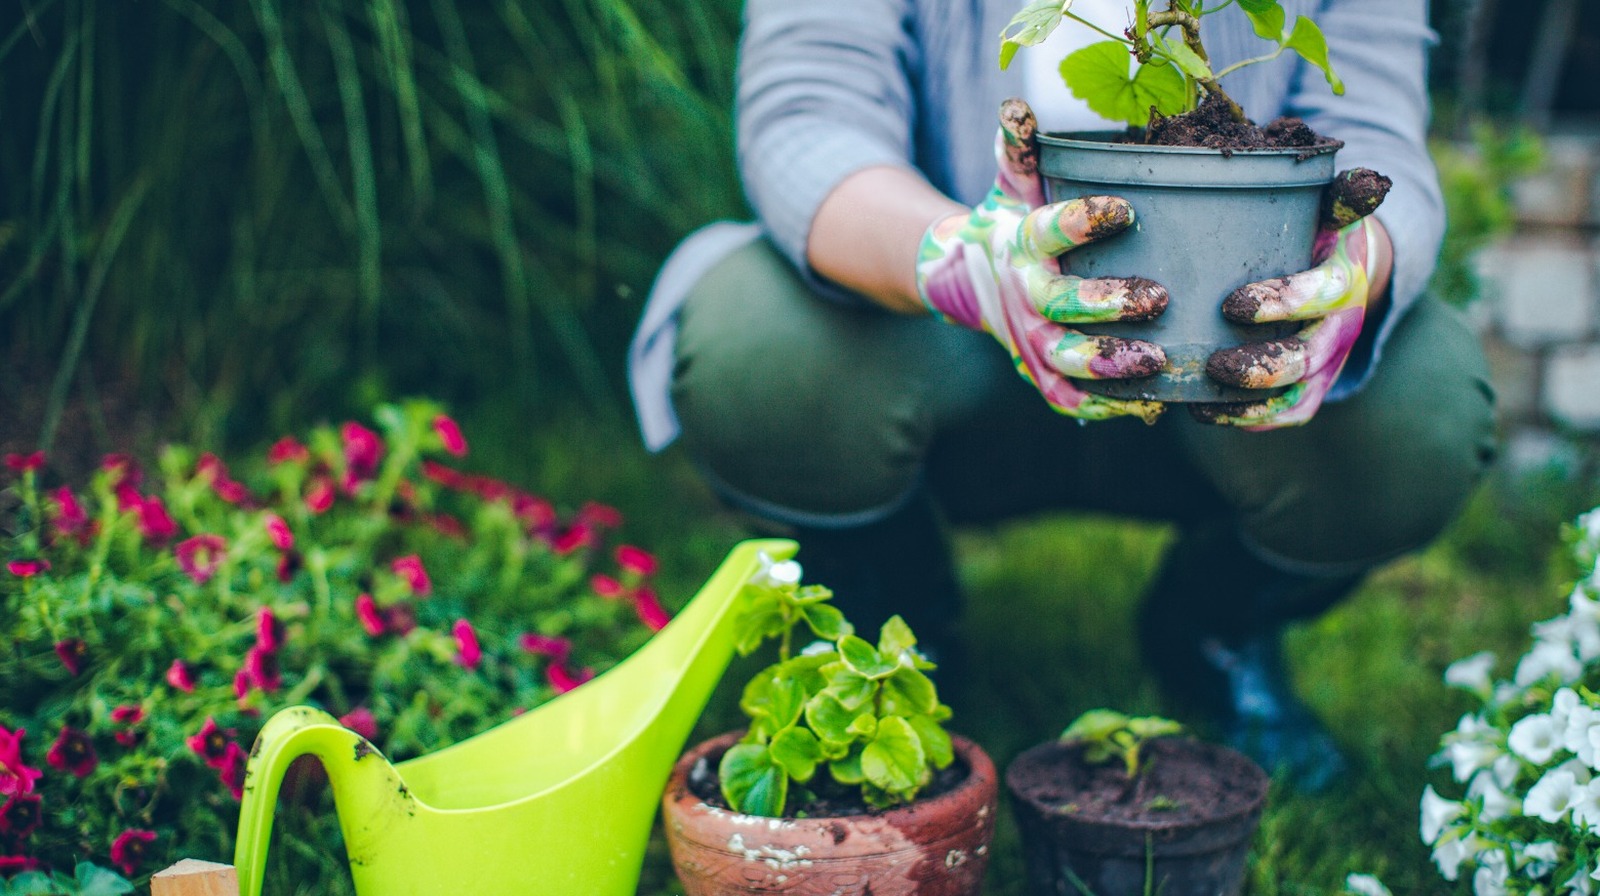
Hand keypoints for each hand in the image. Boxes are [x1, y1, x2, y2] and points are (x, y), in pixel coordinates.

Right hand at [915, 98, 1168, 422]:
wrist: (967, 280)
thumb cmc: (1012, 223)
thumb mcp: (1014, 184)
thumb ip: (1022, 149)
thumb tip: (1017, 106)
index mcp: (1023, 245)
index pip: (1051, 231)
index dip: (1085, 221)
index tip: (1127, 209)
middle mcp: (1024, 297)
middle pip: (1061, 306)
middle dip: (1106, 305)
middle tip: (1157, 297)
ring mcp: (1031, 341)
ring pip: (1067, 360)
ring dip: (1111, 364)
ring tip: (1159, 358)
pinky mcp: (1040, 373)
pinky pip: (1069, 398)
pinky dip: (1105, 406)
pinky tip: (1149, 405)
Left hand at [1195, 169, 1392, 428]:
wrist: (1344, 266)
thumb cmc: (1317, 230)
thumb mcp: (1329, 207)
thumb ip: (1339, 195)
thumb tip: (1369, 180)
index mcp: (1345, 277)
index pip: (1323, 294)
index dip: (1284, 303)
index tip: (1232, 306)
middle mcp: (1341, 326)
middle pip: (1309, 358)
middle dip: (1263, 367)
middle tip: (1214, 365)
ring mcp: (1327, 362)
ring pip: (1297, 396)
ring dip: (1252, 403)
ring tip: (1203, 396)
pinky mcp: (1311, 386)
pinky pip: (1286, 414)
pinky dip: (1248, 419)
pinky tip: (1204, 413)